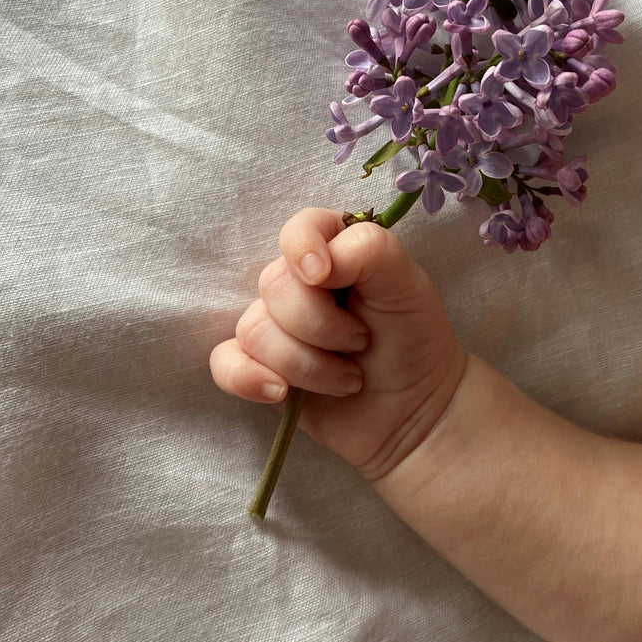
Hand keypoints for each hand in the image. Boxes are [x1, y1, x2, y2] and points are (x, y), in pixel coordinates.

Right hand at [209, 207, 467, 479]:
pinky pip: (225, 363)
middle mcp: (299, 284)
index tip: (325, 276)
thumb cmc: (414, 340)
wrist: (416, 412)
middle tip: (362, 343)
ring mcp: (277, 326)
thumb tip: (316, 263)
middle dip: (322, 325)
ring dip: (308, 365)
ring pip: (255, 330)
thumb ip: (369, 250)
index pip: (298, 229)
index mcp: (335, 251)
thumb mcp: (407, 284)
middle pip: (274, 286)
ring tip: (349, 379)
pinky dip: (248, 378)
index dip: (302, 248)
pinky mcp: (260, 368)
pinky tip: (282, 394)